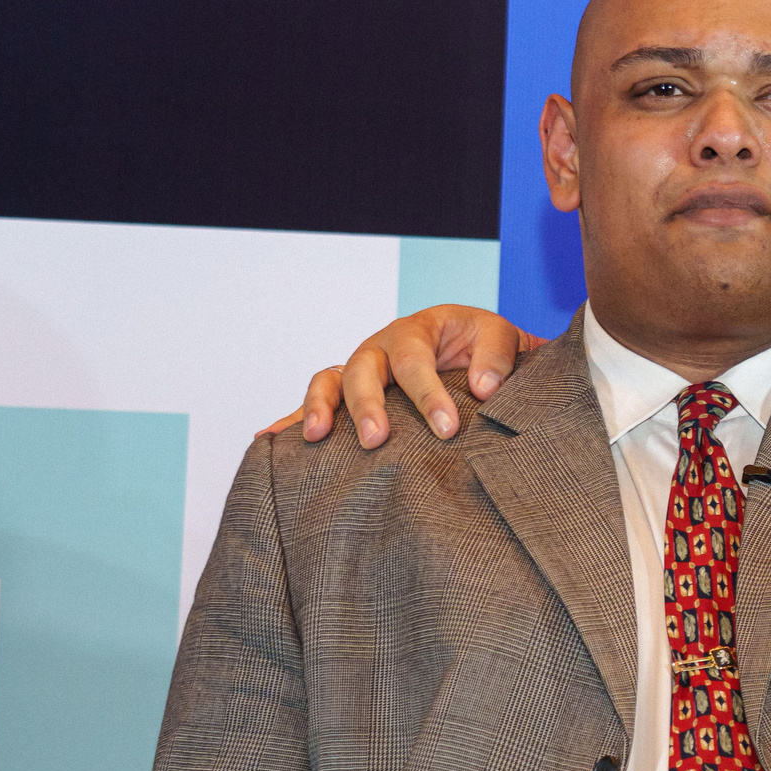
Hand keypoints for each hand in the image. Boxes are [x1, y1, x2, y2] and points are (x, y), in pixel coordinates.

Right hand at [259, 306, 544, 448]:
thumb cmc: (487, 349)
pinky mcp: (351, 393)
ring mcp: (362, 369)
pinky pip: (317, 402)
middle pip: (363, 369)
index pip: (415, 360)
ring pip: (330, 381)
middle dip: (368, 405)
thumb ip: (498, 357)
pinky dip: (291, 418)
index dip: (428, 394)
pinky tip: (268, 439)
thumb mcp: (502, 340)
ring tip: (316, 437)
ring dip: (320, 408)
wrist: (482, 354)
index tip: (448, 429)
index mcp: (419, 329)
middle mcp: (383, 347)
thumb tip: (484, 388)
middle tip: (378, 440)